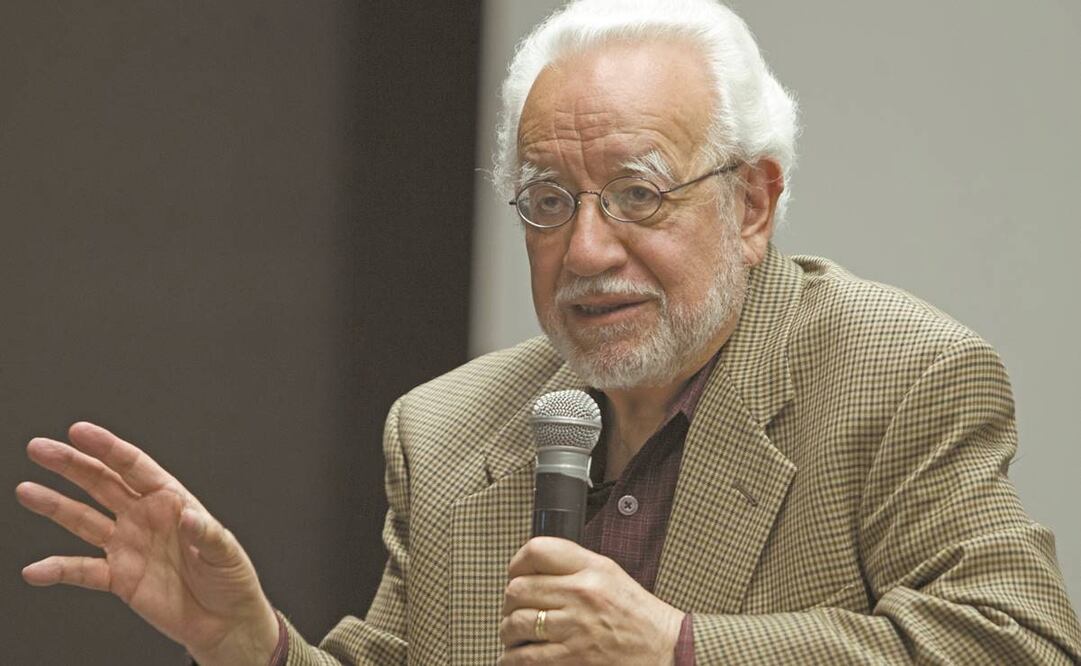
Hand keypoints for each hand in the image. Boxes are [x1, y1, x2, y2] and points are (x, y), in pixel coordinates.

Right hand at [16, 422, 278, 665]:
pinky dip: (58, 570)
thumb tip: (190, 517)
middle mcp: (145, 517)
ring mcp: (128, 545)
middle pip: (101, 484)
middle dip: (71, 464)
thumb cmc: (230, 578)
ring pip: (84, 519)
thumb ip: (207, 533)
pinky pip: (82, 570)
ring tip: (27, 490)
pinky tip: (36, 570)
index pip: (134, 467)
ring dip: (55, 505)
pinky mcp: (119, 577)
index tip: (80, 431)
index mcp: (172, 501)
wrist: (223, 620)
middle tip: (40, 448)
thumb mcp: (225, 551)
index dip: (107, 448)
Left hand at [498, 537, 683, 665]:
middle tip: (514, 609)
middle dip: (510, 602)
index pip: (538, 550)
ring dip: (508, 632)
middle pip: (519, 588)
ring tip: (515, 635)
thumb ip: (574, 565)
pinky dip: (512, 659)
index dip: (517, 562)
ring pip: (516, 623)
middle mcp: (582, 593)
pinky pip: (525, 657)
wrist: (664, 649)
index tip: (516, 574)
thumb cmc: (637, 615)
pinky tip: (515, 657)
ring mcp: (576, 626)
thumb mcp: (610, 574)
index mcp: (591, 568)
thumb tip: (533, 567)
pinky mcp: (573, 657)